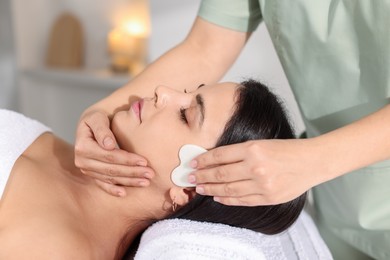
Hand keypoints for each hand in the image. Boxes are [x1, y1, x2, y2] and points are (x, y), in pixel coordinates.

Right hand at [74, 110, 154, 195]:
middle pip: (111, 169)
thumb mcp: (97, 118)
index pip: (109, 156)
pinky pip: (103, 184)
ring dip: (129, 182)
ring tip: (146, 182)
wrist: (90, 126)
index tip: (144, 161)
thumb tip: (108, 144)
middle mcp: (82, 161)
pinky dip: (113, 190)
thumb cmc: (96, 119)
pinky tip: (124, 193)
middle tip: (150, 173)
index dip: (127, 159)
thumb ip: (102, 130)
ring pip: (110, 178)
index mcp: (83, 147)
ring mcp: (86, 170)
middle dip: (133, 172)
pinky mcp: (91, 175)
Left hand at [189, 139, 324, 205]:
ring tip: (200, 188)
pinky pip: (242, 200)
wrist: (312, 162)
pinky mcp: (269, 197)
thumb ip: (240, 152)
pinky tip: (218, 197)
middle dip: (202, 176)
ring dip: (211, 189)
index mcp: (253, 148)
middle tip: (190, 178)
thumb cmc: (286, 149)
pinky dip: (227, 199)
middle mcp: (256, 166)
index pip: (220, 155)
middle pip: (221, 173)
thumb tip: (216, 160)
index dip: (204, 160)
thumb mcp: (262, 143)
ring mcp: (262, 184)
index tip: (193, 163)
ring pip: (229, 189)